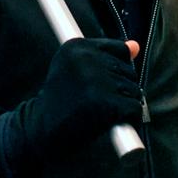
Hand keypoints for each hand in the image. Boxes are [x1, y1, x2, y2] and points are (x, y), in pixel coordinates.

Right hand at [0, 38, 140, 177]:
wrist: (42, 131)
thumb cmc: (61, 100)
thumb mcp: (75, 70)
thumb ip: (106, 55)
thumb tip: (136, 46)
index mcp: (76, 46)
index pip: (119, 49)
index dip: (113, 71)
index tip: (94, 84)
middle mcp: (86, 59)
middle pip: (129, 71)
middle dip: (119, 89)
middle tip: (92, 101)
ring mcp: (97, 81)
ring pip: (134, 90)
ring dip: (123, 104)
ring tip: (98, 111)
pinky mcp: (107, 103)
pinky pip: (135, 108)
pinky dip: (129, 119)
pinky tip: (109, 122)